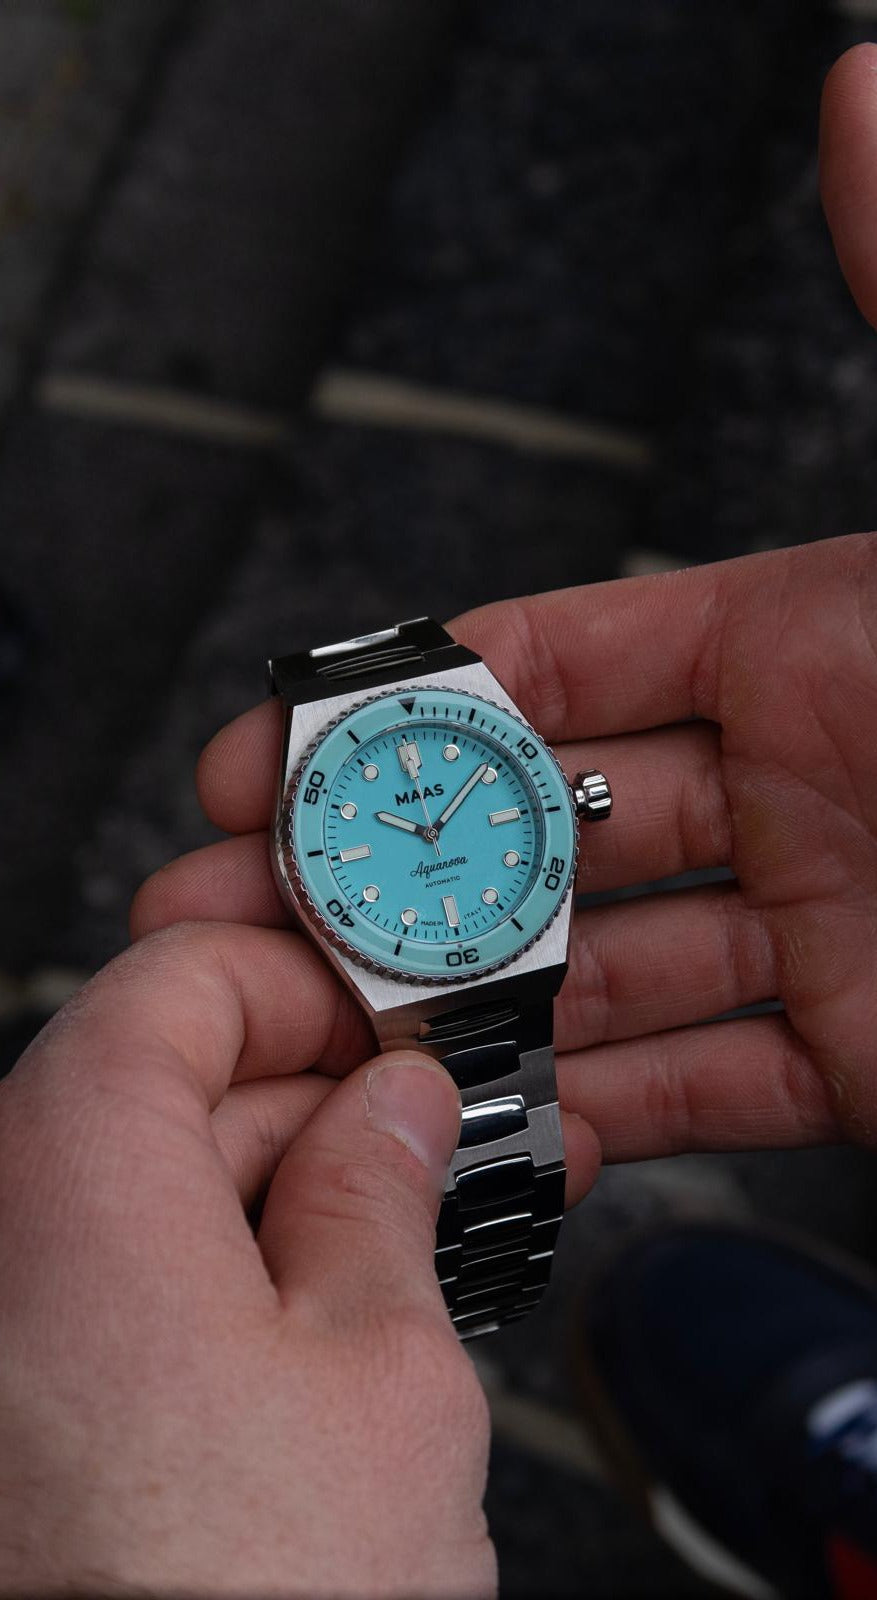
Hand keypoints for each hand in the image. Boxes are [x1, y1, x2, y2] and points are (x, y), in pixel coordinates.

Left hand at [0, 924, 493, 1595]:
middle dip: (320, 1098)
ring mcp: (4, 1325)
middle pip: (168, 1083)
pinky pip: (127, 1284)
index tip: (395, 1018)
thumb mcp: (381, 1372)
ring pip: (155, 1191)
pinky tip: (344, 1302)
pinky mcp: (26, 1404)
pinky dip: (234, 1274)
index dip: (303, 980)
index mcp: (69, 1175)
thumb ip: (381, 1194)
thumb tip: (393, 1106)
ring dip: (292, 1194)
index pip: (176, 980)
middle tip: (445, 1129)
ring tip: (424, 1223)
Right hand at [132, 45, 876, 1179]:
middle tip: (244, 908)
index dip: (415, 705)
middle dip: (392, 879)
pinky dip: (606, 1114)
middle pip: (552, 835)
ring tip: (319, 1035)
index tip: (275, 748)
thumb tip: (860, 83)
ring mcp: (831, 929)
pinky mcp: (871, 1062)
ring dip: (466, 1010)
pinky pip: (709, 1091)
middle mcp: (802, 782)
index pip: (568, 663)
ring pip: (604, 973)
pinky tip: (496, 1122)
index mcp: (812, 638)